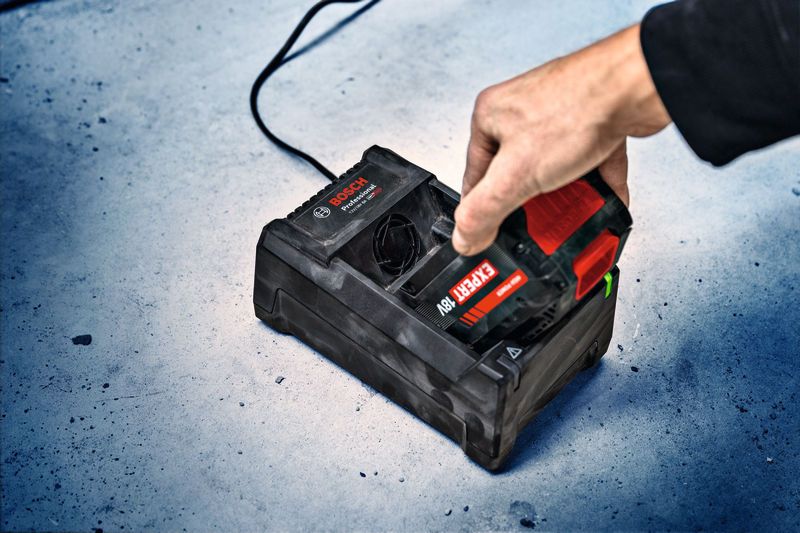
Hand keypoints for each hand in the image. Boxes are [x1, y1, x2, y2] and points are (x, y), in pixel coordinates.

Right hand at [453, 24, 670, 255]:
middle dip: (532, 207)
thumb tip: (465, 237)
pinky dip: (595, 188)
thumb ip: (484, 211)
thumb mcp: (516, 175)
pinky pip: (589, 165)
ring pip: (554, 173)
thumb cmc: (577, 108)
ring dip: (565, 199)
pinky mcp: (593, 124)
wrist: (636, 87)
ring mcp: (559, 118)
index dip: (485, 210)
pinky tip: (602, 204)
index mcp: (491, 116)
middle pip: (516, 177)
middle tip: (539, 230)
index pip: (475, 177)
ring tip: (571, 217)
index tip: (494, 236)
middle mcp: (521, 114)